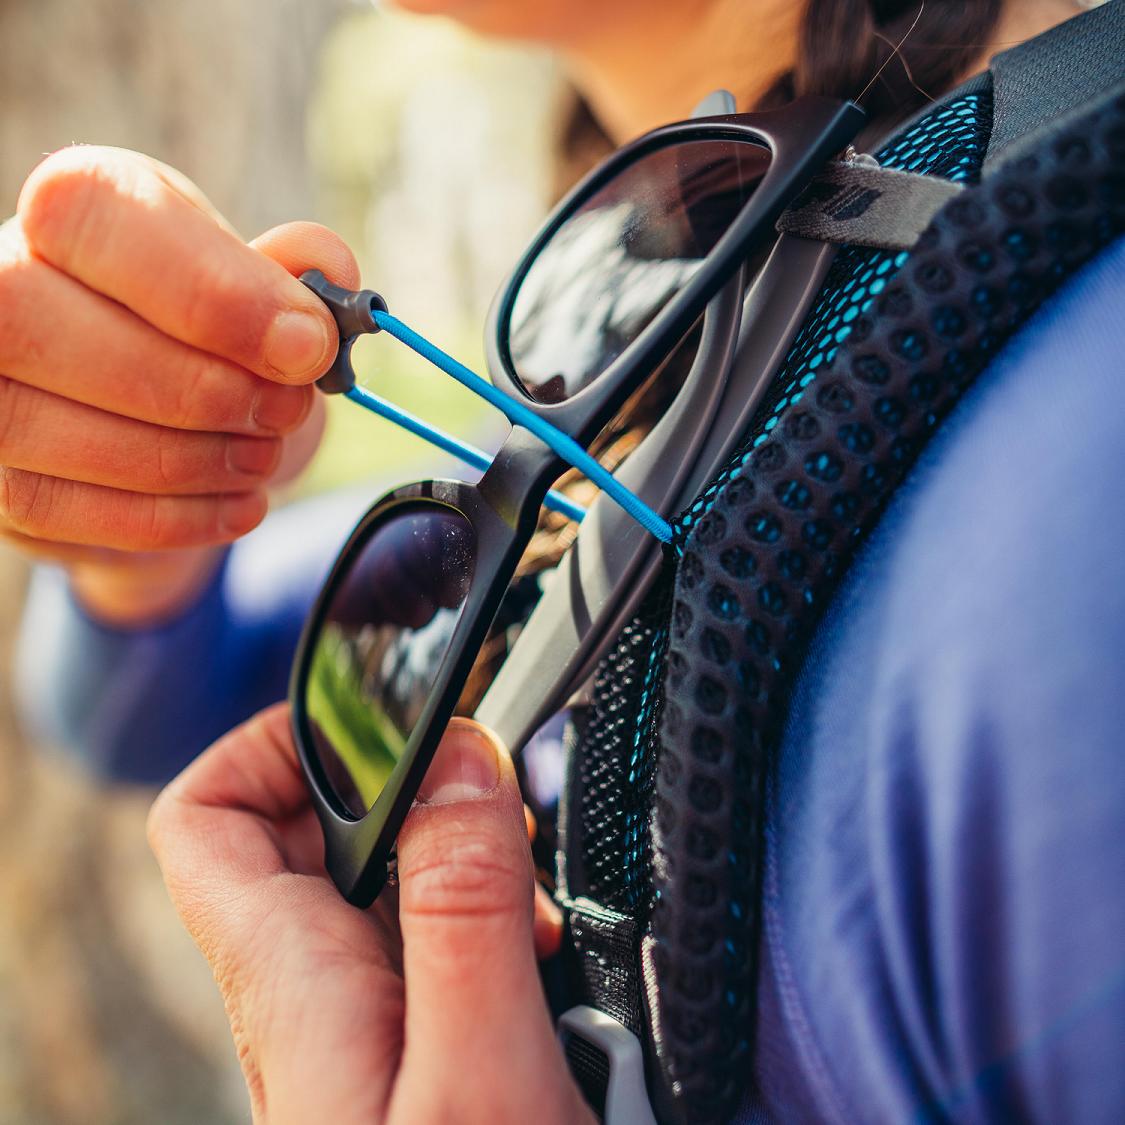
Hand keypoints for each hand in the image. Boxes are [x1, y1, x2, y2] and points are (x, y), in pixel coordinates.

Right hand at [0, 146, 356, 623]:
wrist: (178, 428)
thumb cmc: (219, 342)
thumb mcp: (266, 291)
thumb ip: (297, 272)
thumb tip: (327, 270)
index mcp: (74, 208)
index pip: (96, 216)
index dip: (214, 290)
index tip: (307, 346)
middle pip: (53, 327)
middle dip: (203, 388)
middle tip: (285, 410)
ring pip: (59, 430)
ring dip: (196, 460)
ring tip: (262, 455)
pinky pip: (70, 512)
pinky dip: (178, 517)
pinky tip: (240, 503)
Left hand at [147, 704, 593, 1124]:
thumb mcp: (478, 1067)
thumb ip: (465, 910)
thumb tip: (460, 760)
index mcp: (291, 978)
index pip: (205, 816)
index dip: (272, 741)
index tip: (374, 721)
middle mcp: (305, 994)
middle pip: (307, 832)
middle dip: (406, 791)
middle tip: (493, 802)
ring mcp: (355, 1023)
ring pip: (378, 883)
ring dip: (459, 857)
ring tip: (531, 891)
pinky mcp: (403, 1048)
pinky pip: (421, 942)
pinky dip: (481, 916)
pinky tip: (537, 955)